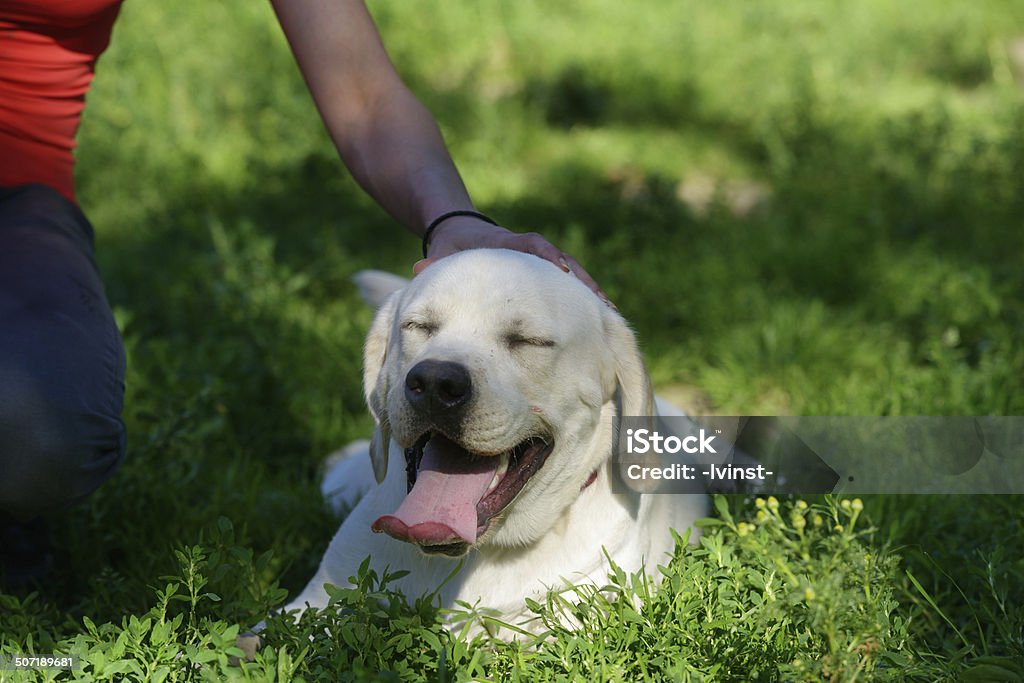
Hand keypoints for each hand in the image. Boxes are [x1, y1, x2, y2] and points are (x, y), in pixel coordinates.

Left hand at [413, 216, 613, 307]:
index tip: (561, 270)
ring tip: (610, 315)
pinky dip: (583, 299)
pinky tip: (600, 319)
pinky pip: (568, 287)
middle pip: (566, 263)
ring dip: (590, 293)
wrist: (461, 233)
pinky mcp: (544, 275)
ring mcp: (542, 263)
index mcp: (511, 243)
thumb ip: (435, 262)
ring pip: (573, 277)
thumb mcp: (445, 253)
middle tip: (601, 303)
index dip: (550, 257)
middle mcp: (532, 251)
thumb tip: (419, 268)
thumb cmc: (455, 248)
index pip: (535, 246)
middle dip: (583, 281)